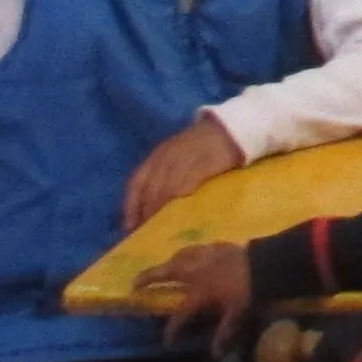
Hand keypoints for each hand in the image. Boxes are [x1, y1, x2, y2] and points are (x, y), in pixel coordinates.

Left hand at [122, 117, 246, 231]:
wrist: (232, 129)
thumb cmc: (201, 148)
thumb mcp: (176, 157)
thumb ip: (163, 177)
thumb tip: (147, 211)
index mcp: (157, 156)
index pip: (136, 183)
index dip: (130, 206)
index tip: (129, 227)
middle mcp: (167, 156)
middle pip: (151, 188)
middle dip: (147, 212)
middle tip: (147, 232)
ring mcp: (186, 157)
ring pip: (167, 188)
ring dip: (162, 209)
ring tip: (164, 227)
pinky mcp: (206, 161)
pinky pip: (189, 181)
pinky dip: (182, 196)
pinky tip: (182, 209)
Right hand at [142, 240, 255, 348]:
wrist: (266, 262)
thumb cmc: (249, 290)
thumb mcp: (238, 313)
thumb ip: (224, 332)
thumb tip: (216, 355)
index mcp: (199, 292)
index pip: (180, 315)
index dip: (172, 329)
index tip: (166, 341)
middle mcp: (196, 272)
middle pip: (166, 273)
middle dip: (148, 278)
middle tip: (135, 282)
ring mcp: (206, 256)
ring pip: (180, 256)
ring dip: (168, 262)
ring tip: (162, 266)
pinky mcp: (218, 245)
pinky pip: (198, 248)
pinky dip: (190, 252)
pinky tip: (192, 254)